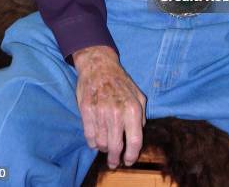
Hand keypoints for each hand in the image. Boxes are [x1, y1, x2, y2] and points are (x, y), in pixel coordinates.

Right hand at [73, 46, 146, 169]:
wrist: (99, 65)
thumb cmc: (120, 81)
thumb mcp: (138, 95)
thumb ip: (141, 115)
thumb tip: (139, 132)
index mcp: (133, 109)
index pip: (135, 141)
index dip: (132, 155)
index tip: (128, 160)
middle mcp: (117, 112)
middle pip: (116, 147)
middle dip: (115, 158)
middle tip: (114, 162)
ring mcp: (100, 112)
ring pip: (101, 144)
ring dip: (103, 148)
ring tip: (105, 146)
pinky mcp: (86, 111)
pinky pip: (89, 137)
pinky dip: (92, 142)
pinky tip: (95, 138)